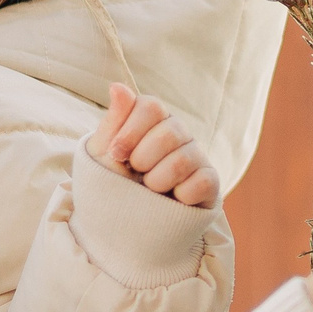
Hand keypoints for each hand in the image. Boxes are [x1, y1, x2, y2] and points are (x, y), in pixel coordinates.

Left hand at [93, 86, 219, 207]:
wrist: (123, 225)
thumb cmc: (113, 182)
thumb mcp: (103, 153)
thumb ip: (113, 121)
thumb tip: (117, 86)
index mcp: (152, 121)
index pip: (151, 107)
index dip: (130, 131)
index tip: (116, 154)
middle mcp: (178, 134)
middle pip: (169, 131)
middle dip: (143, 159)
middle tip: (135, 174)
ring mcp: (196, 157)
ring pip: (184, 159)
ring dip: (157, 180)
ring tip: (149, 190)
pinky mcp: (209, 183)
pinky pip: (202, 182)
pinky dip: (180, 196)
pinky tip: (171, 200)